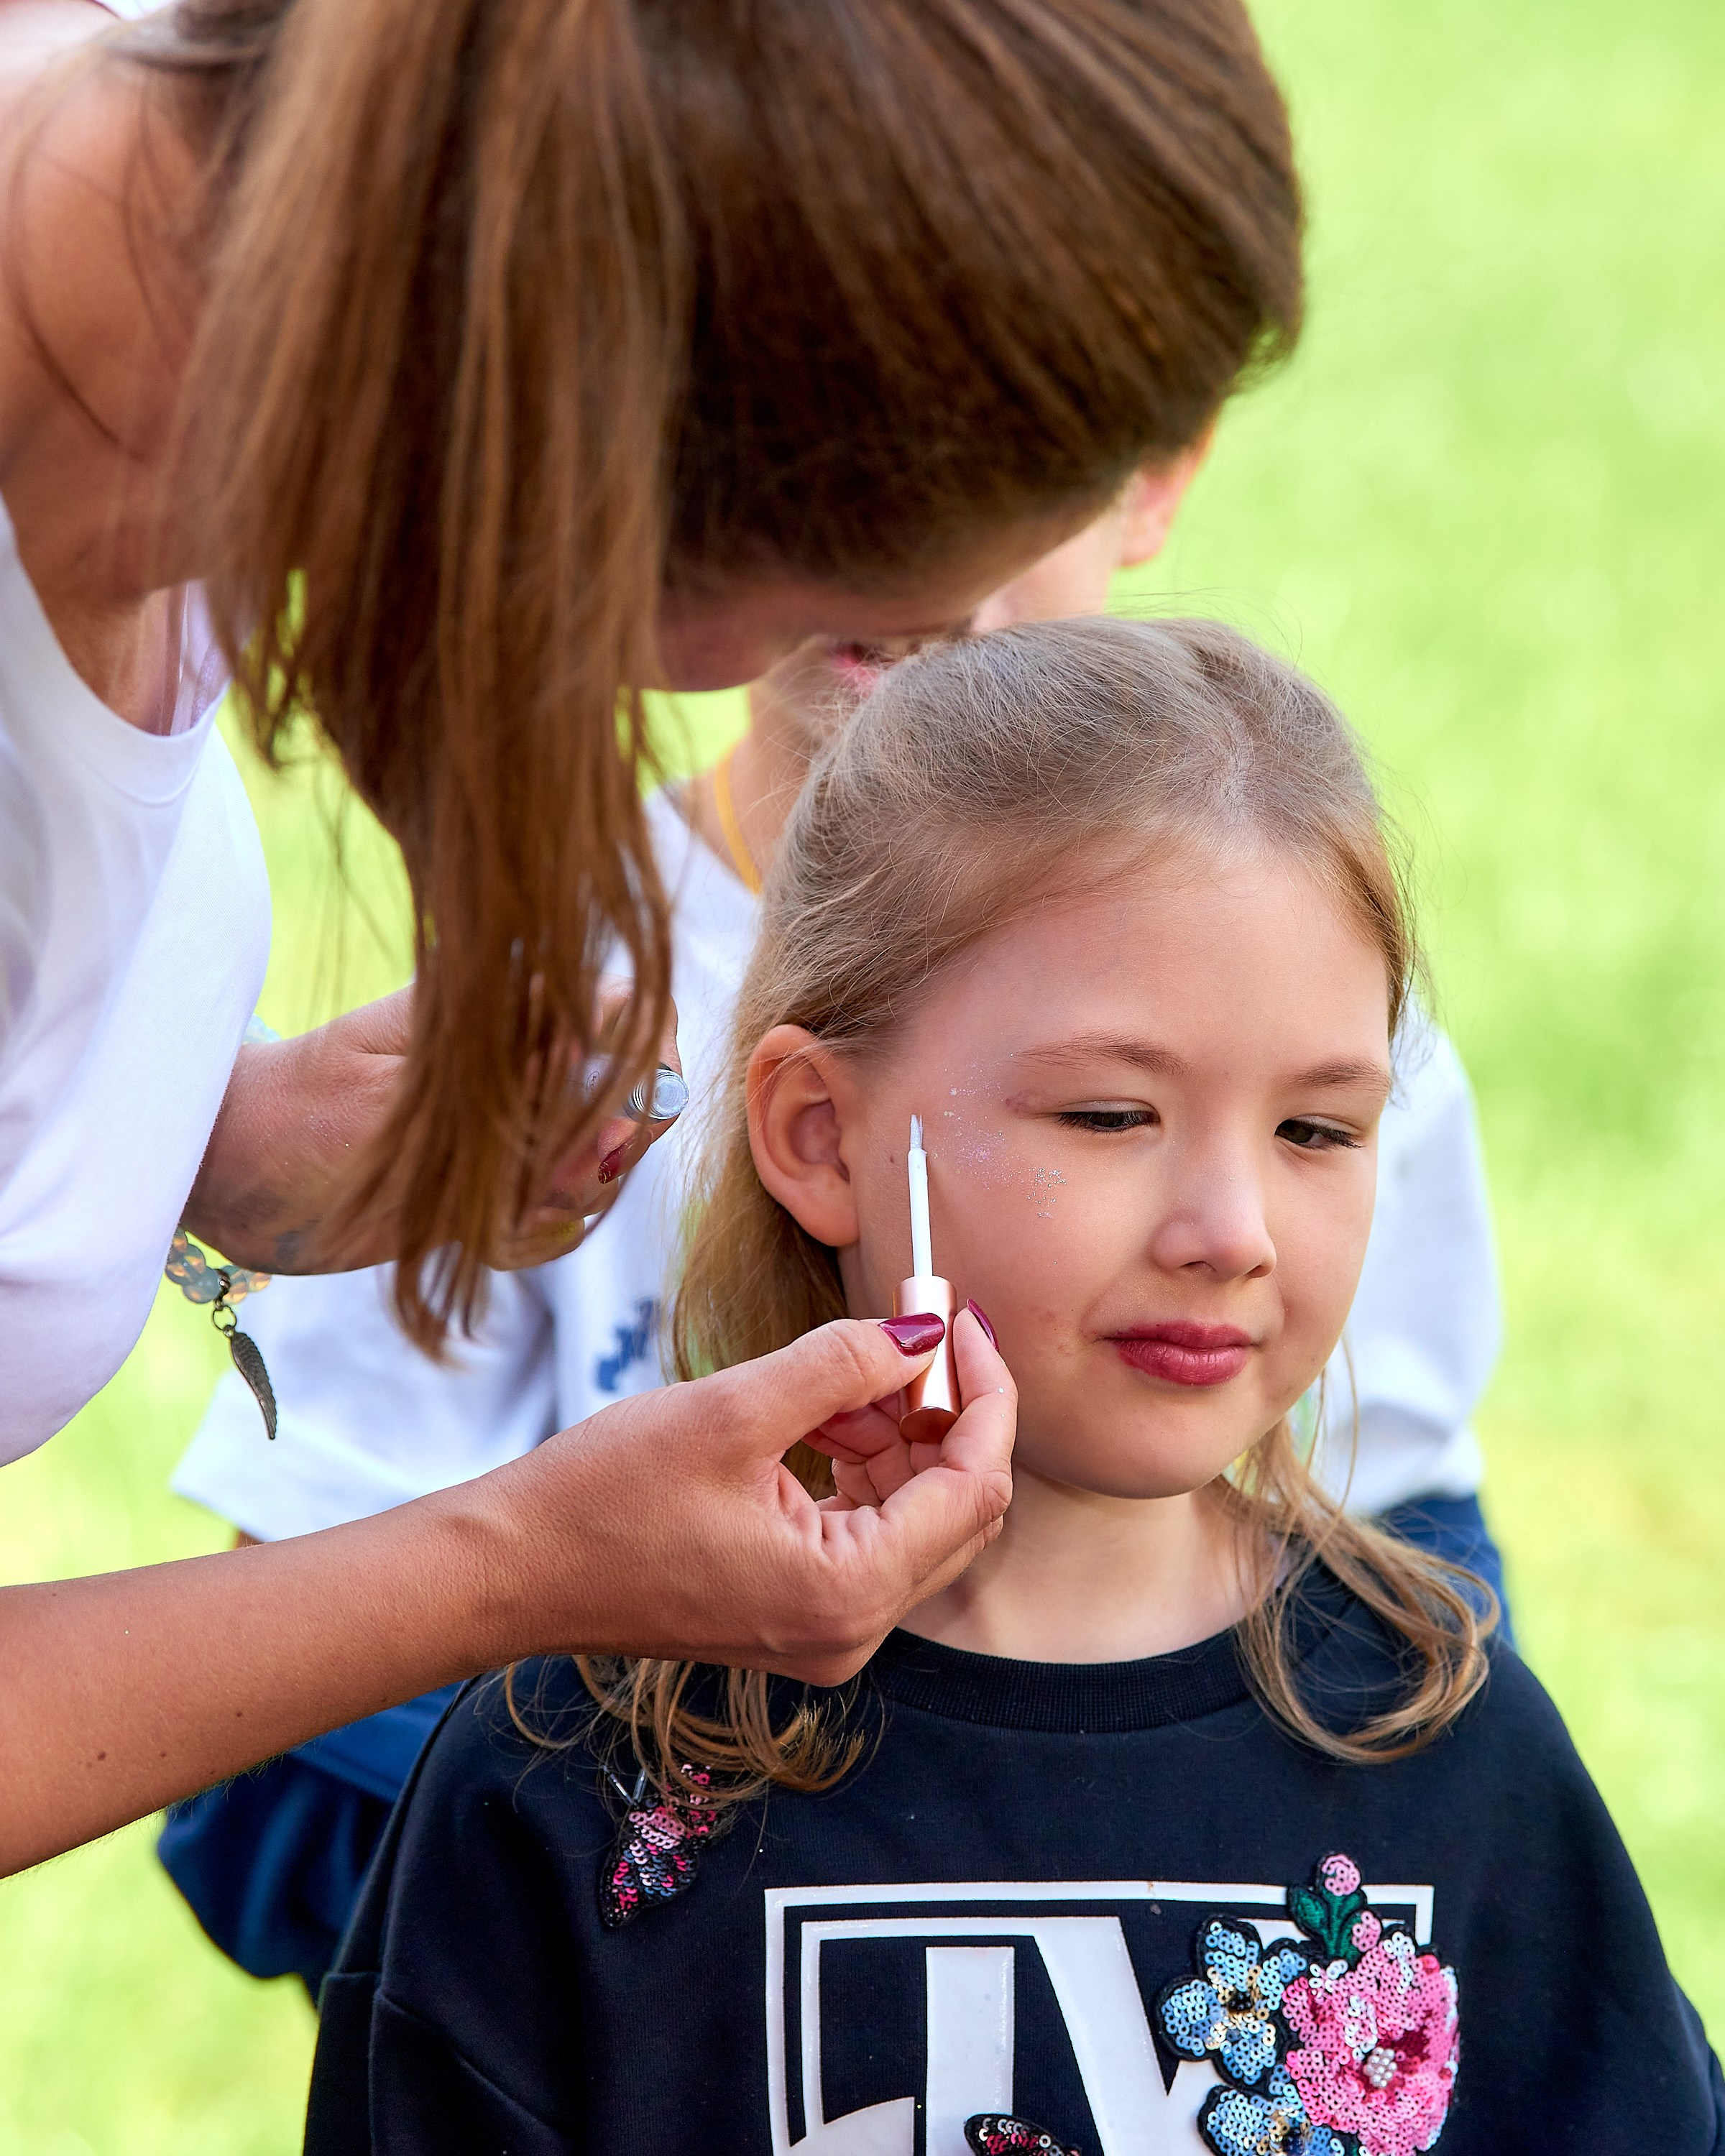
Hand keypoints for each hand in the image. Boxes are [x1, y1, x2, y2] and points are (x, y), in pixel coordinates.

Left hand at [182, 982, 682, 1273]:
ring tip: (483, 1217)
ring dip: (557, 1209)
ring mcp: (521, 1121)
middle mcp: (530, 1059)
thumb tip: (604, 1078)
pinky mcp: (505, 1179)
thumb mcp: (405, 1098)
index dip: (647, 1075)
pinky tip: (468, 1237)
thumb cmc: (298, 1118)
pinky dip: (525, 1239)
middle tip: (527, 1192)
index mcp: (510, 1007)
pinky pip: (561, 1220)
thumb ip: (511, 1092)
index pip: (637, 1018)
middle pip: (638, 1103)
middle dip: (597, 1162)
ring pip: (603, 1171)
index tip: (604, 1135)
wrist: (235, 1179)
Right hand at [462, 1309, 1015, 1681]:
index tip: (961, 1316)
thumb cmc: (602, 1499)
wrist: (512, 1571)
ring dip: (894, 1436)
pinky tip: (816, 1419)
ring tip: (834, 1380)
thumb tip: (925, 1329)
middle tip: (904, 1329)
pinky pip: (864, 1535)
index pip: (974, 1488)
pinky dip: (858, 1468)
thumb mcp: (734, 1408)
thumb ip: (844, 1364)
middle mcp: (852, 1632)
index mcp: (849, 1593)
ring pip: (912, 1518)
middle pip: (956, 1509)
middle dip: (940, 1410)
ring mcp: (826, 1632)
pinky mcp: (796, 1617)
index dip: (982, 1392)